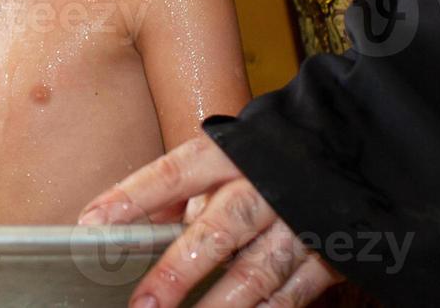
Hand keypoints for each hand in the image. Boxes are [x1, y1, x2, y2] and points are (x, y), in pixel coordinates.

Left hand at [77, 135, 341, 307]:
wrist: (347, 148)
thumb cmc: (265, 157)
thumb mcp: (223, 157)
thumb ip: (181, 191)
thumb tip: (134, 222)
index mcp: (228, 156)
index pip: (171, 175)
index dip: (131, 198)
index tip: (91, 223)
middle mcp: (262, 187)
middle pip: (217, 231)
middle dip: (178, 271)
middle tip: (143, 304)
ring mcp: (298, 223)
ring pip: (256, 272)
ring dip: (219, 307)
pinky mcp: (329, 254)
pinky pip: (292, 294)